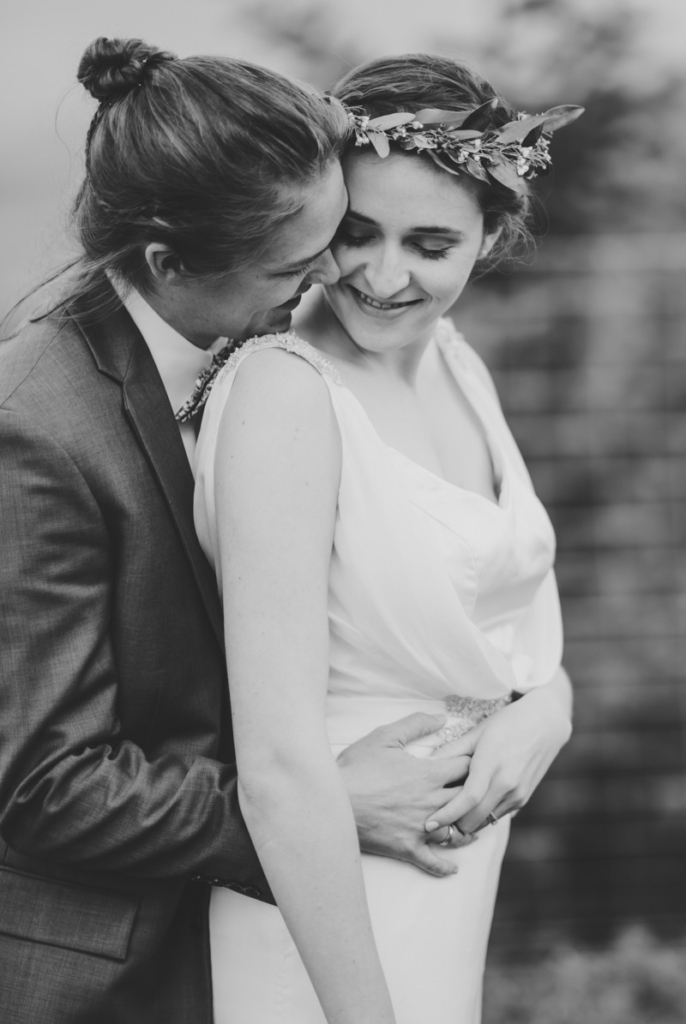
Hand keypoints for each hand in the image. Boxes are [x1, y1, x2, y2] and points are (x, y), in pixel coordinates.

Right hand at [337, 713, 474, 876]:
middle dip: (474, 794)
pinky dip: (445, 866)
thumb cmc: (357, 767)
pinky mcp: (407, 847)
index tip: (472, 762)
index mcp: (429, 774)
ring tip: (469, 825)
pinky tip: (453, 868)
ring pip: (456, 831)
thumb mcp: (385, 737)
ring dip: (465, 828)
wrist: (333, 800)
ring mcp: (421, 828)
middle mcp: (431, 802)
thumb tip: (442, 717)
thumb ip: (416, 724)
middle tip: (477, 792)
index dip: (472, 762)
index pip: (466, 767)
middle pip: (468, 799)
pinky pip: (433, 862)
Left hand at [425, 680, 571, 836]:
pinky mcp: (523, 799)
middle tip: (434, 821)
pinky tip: (471, 806)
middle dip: (453, 825)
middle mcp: (507, 784)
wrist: (546, 723)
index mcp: (492, 765)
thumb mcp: (478, 732)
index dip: (446, 815)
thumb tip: (427, 763)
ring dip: (468, 821)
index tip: (428, 824)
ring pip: (485, 821)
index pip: (466, 800)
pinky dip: (482, 815)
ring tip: (450, 814)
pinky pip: (497, 815)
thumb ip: (452, 751)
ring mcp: (518, 794)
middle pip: (474, 819)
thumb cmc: (508, 723)